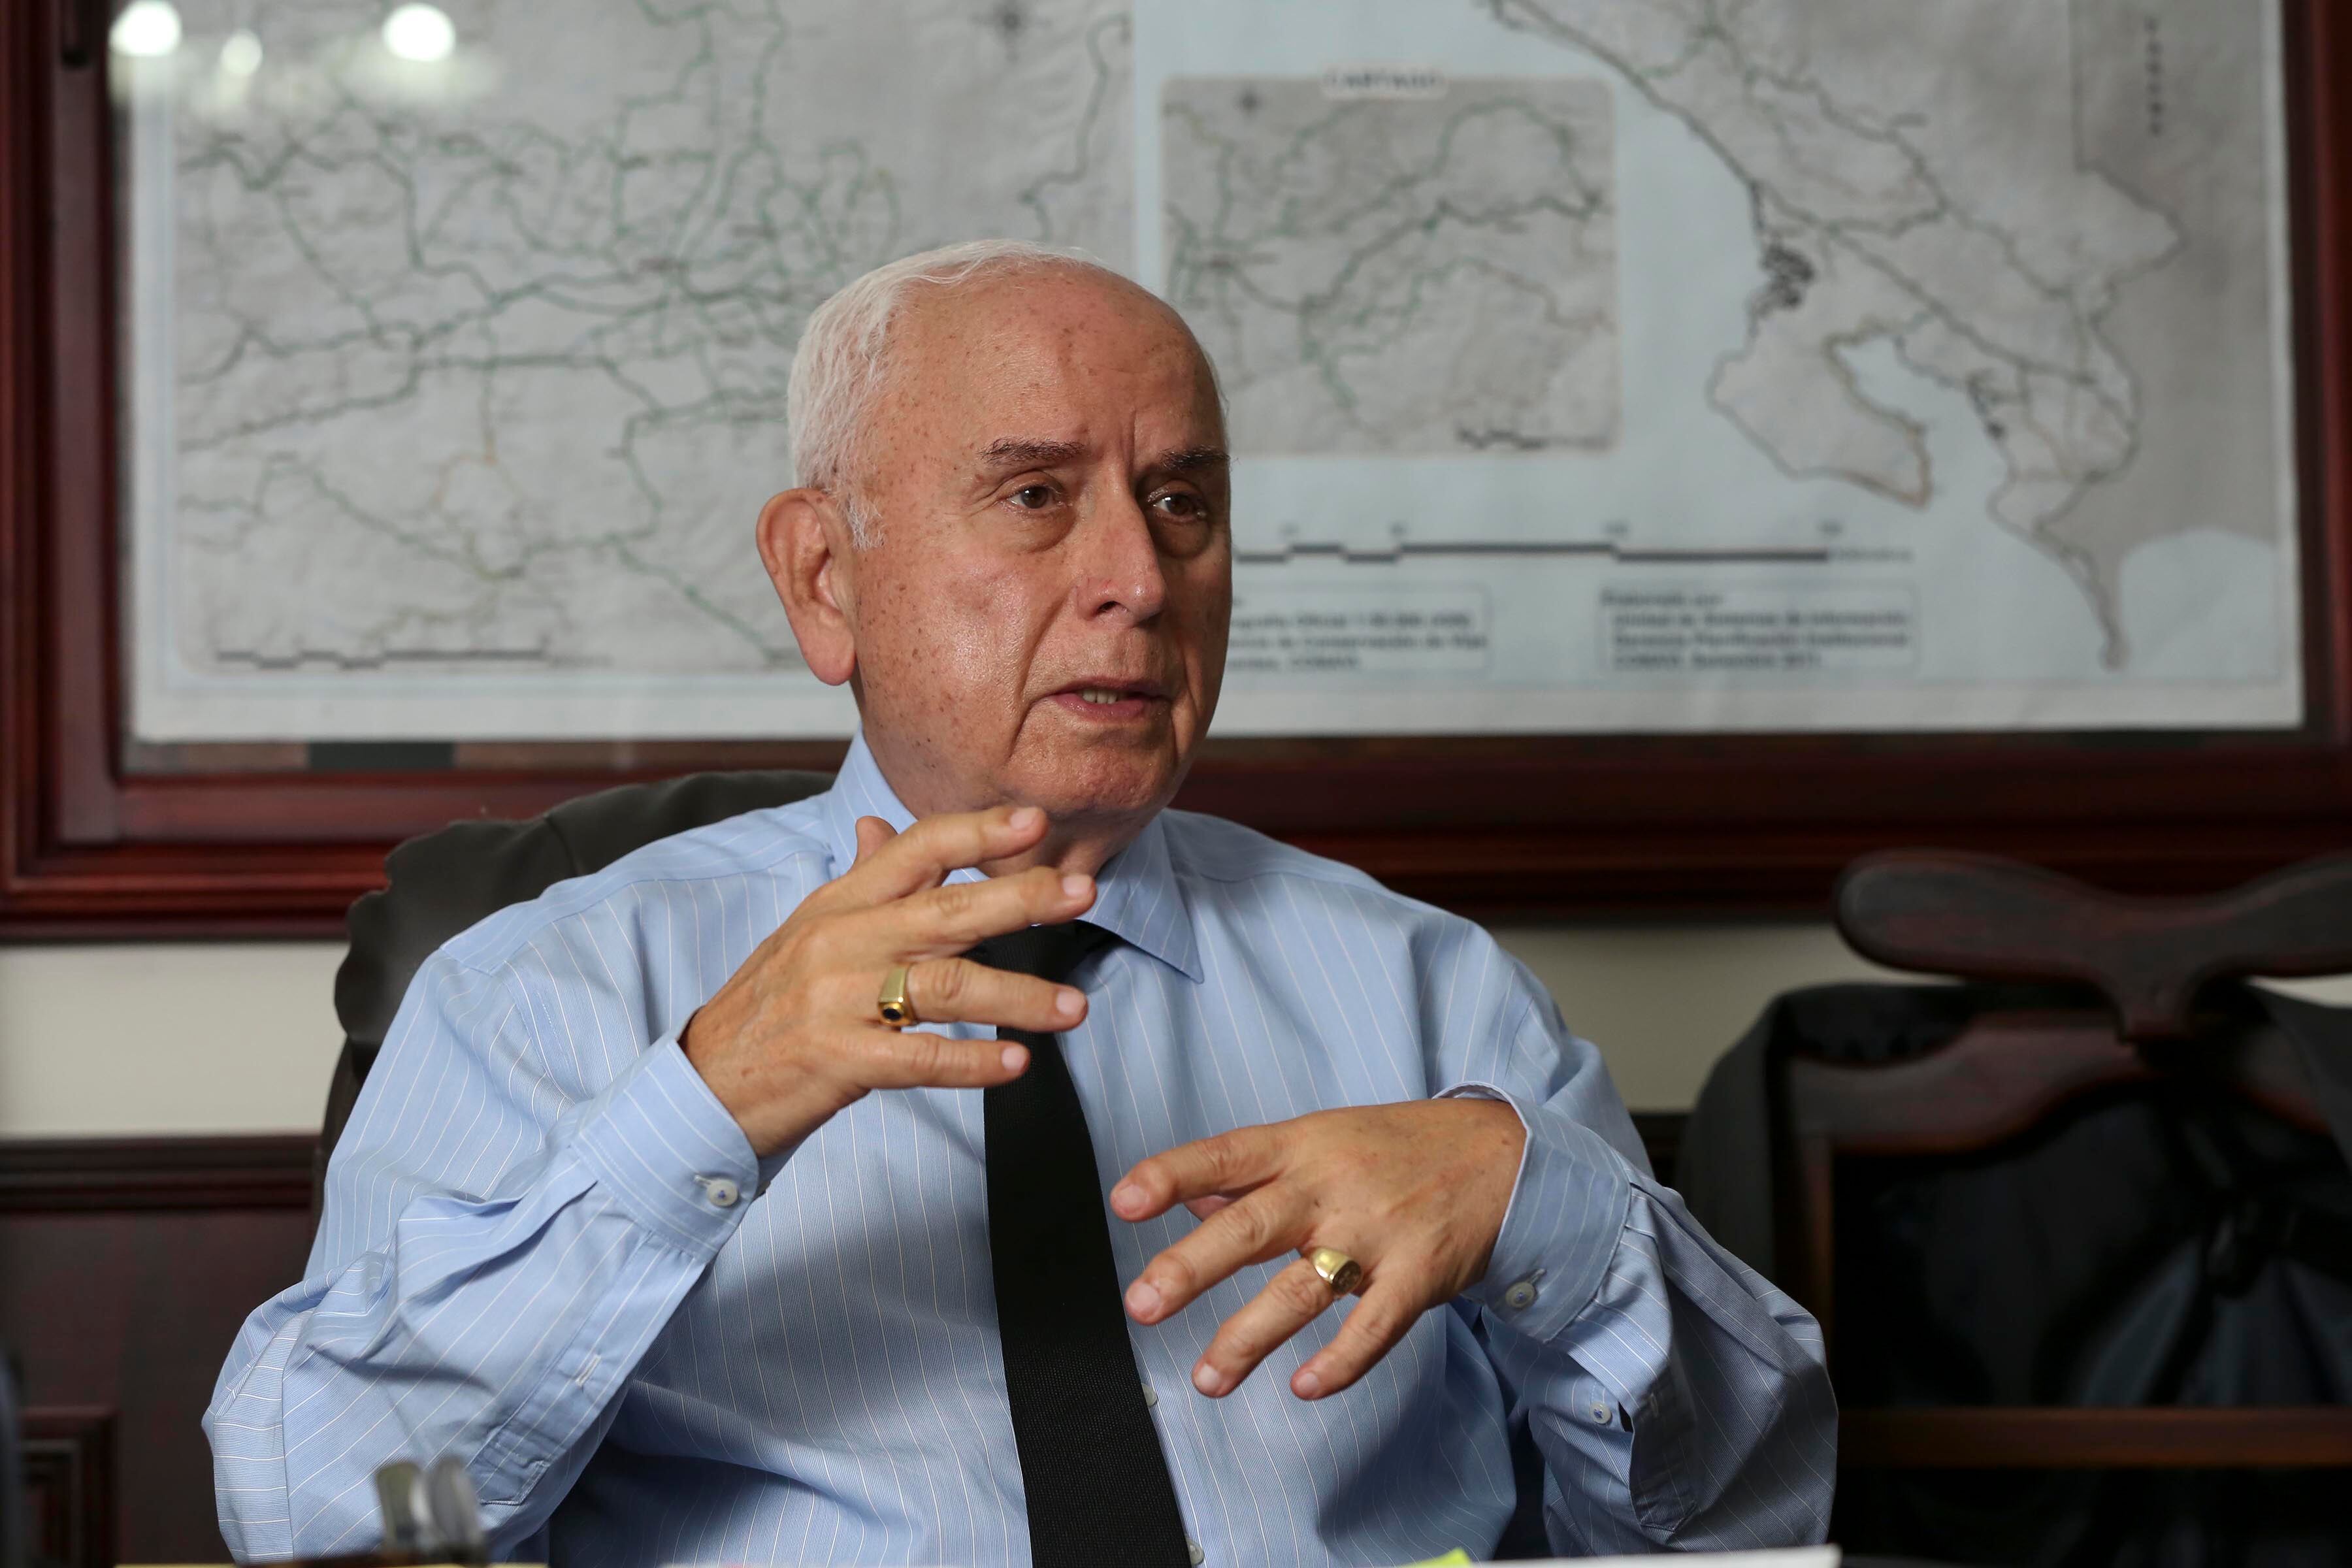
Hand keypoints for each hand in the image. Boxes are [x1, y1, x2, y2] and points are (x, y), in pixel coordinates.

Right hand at [682, 807, 1095, 1156]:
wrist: (702, 1085)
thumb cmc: (768, 1007)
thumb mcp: (806, 932)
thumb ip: (858, 881)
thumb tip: (880, 824)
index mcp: (838, 903)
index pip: (914, 849)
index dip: (977, 831)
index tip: (1036, 821)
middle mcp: (839, 942)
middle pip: (945, 910)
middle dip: (1020, 898)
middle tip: (1082, 893)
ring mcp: (835, 1001)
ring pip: (943, 986)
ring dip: (1017, 996)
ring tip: (1074, 1007)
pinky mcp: (835, 1061)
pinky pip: (917, 1059)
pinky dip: (970, 1063)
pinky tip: (1015, 1063)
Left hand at [1109, 1099, 1526, 1400]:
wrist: (1505, 1155)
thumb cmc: (1401, 1147)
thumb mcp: (1324, 1138)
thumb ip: (1256, 1171)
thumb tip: (1190, 1197)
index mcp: (1303, 1146)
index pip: (1226, 1155)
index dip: (1173, 1176)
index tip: (1124, 1201)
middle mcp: (1333, 1187)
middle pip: (1252, 1225)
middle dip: (1192, 1267)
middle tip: (1142, 1304)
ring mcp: (1377, 1233)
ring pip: (1301, 1288)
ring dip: (1248, 1337)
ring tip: (1207, 1379)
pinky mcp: (1417, 1275)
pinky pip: (1374, 1326)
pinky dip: (1341, 1361)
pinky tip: (1304, 1386)